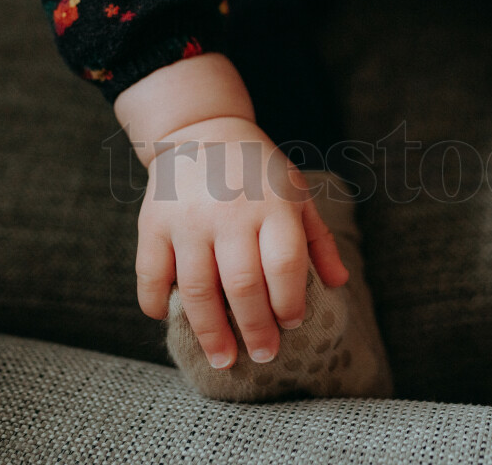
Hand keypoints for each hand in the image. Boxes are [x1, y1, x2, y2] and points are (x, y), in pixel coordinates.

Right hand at [135, 116, 348, 367]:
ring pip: (197, 289)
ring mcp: (188, 219)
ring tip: (223, 359)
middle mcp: (230, 213)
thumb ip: (317, 239)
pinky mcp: (153, 223)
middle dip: (255, 328)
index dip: (289, 300)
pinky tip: (166, 319)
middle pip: (242, 285)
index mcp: (273, 205)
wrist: (202, 131)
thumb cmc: (258, 171)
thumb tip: (340, 283)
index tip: (292, 323)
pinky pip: (151, 272)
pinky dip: (156, 301)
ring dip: (210, 331)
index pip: (284, 264)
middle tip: (263, 356)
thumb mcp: (296, 194)